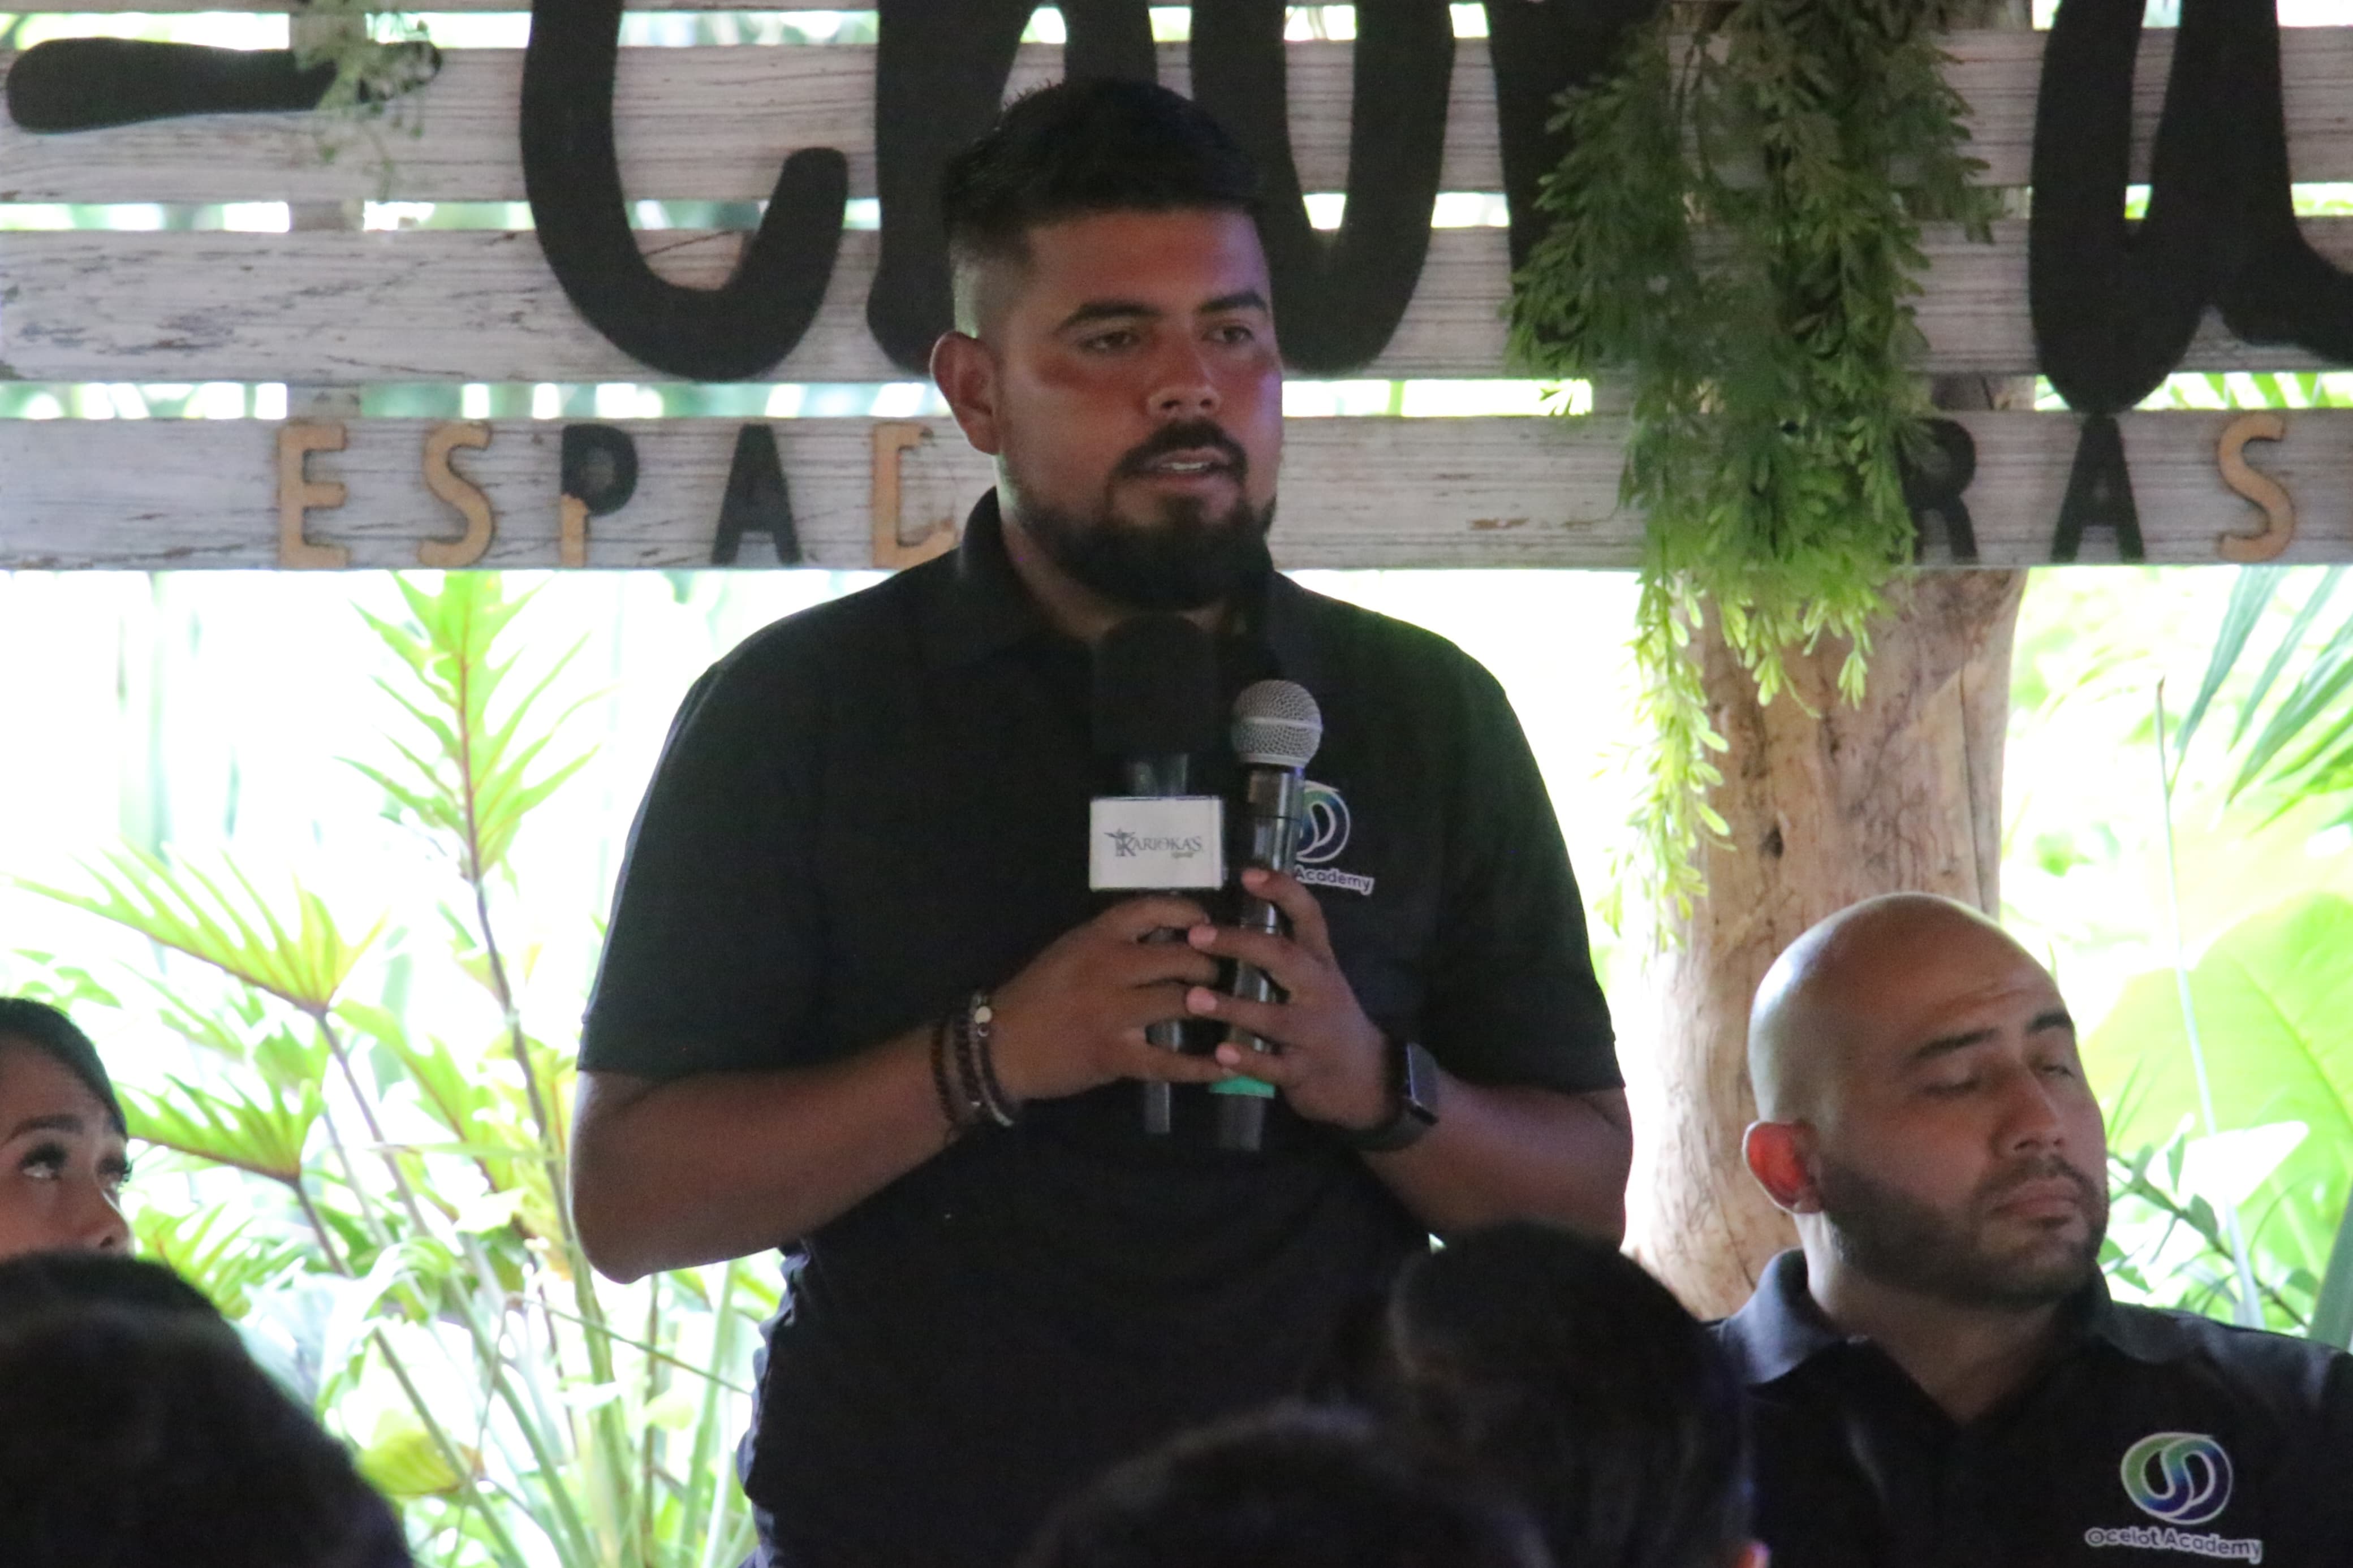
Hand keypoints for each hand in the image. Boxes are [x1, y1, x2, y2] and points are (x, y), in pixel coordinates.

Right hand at [988, 896, 1232, 1105]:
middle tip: (1222, 974)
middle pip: (1181, 957)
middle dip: (1210, 965)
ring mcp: (1113, 1012)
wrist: (1000, 1045)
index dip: (1190, 913)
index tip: (1208, 922)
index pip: (1153, 909)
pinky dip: (1200, 1065)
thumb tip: (1169, 936)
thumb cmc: (1037, 994)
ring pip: (1181, 1003)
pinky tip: (1222, 1064)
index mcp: (1096, 936)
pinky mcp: (1114, 1054)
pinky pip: (1168, 1060)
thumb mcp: (1071, 950)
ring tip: (1227, 1011)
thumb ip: (1113, 942)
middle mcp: (1109, 967)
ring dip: (1212, 1007)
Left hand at [1182, 869, 1391, 1130]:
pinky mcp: (1304, 1071)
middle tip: (1198, 935)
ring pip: (1274, 1017)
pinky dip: (1248, 1060)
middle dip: (1241, 943)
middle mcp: (1319, 990)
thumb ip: (1285, 949)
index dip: (1282, 891)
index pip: (1308, 916)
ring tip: (1193, 999)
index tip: (1248, 873)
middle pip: (1285, 958)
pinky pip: (1273, 1066)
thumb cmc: (1325, 1018)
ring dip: (1233, 1007)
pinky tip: (1220, 1054)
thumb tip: (1238, 906)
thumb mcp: (1316, 978)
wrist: (1365, 1078)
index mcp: (1319, 962)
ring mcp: (1313, 1032)